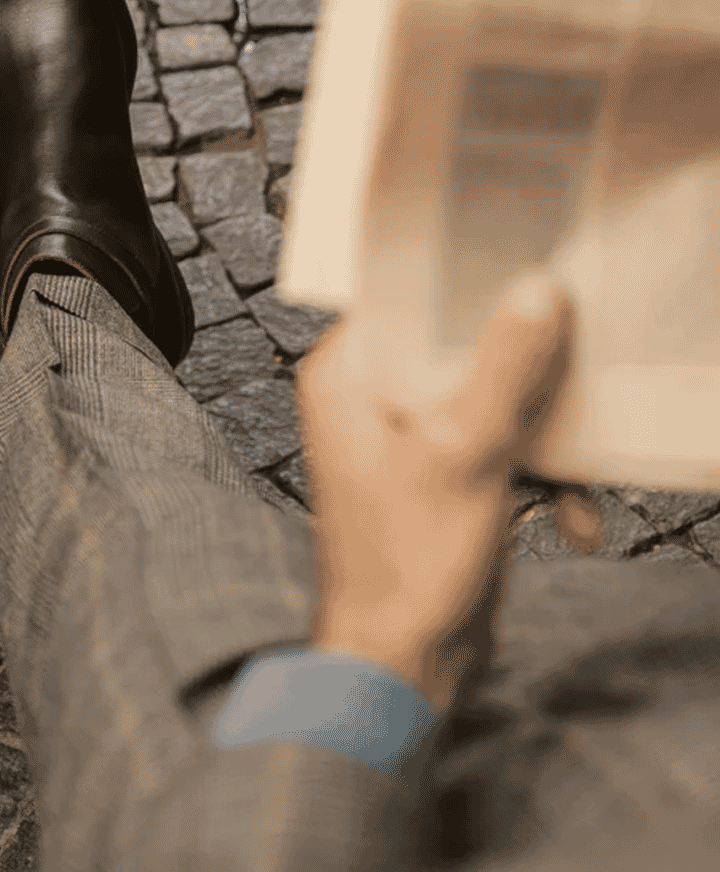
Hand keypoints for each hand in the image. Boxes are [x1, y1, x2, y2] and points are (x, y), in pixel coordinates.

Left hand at [296, 274, 592, 711]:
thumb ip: (503, 368)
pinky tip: (572, 519)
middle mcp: (371, 399)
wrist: (405, 666)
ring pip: (487, 396)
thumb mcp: (464, 452)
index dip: (462, 280)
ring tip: (580, 458)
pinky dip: (539, 478)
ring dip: (541, 429)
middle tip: (572, 355)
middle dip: (522, 362)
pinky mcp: (442, 476)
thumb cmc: (409, 563)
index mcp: (349, 377)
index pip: (404, 297)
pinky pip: (499, 447)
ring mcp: (408, 439)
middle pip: (457, 346)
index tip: (520, 261)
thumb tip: (539, 293)